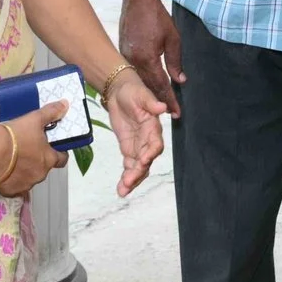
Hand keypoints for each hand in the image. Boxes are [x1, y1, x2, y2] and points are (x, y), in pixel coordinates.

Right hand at [0, 101, 68, 197]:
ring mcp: (25, 185)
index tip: (52, 149)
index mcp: (49, 159)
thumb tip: (66, 104)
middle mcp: (40, 175)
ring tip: (11, 162)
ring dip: (24, 172)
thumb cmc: (16, 134)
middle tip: (25, 152)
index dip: (58, 154)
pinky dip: (10, 181)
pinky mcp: (10, 191)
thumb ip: (51, 113)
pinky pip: (13, 187)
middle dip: (37, 162)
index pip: (61, 160)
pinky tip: (2, 173)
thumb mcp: (35, 119)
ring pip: (28, 179)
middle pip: (43, 169)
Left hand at [103, 69, 169, 198]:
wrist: (120, 92)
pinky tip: (121, 188)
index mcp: (153, 127)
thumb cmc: (132, 91)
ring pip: (139, 167)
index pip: (155, 143)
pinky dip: (126, 176)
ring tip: (123, 191)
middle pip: (146, 160)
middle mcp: (148, 139)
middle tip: (128, 182)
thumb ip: (151, 103)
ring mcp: (139, 146)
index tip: (144, 161)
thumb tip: (162, 107)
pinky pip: (130, 165)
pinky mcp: (129, 149)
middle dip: (138, 172)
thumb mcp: (140, 94)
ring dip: (132, 179)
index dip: (151, 153)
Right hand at [117, 0, 184, 113]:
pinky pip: (134, 71)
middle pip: (148, 87)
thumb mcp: (173, 39)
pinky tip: (148, 86)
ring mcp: (126, 56)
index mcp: (147, 58)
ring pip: (140, 80)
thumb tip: (180, 80)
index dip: (169, 99)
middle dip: (159, 101)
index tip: (177, 112)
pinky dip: (143, 81)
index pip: (160, 85)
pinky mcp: (123, 51)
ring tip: (160, 104)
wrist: (137, 0)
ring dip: (151, 93)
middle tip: (170, 113)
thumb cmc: (157, 17)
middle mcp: (134, 61)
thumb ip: (175, 61)